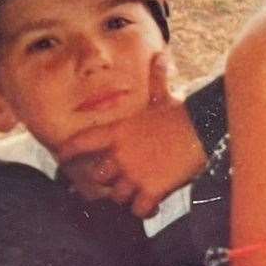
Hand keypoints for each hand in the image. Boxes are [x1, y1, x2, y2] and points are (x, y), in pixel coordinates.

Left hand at [61, 60, 207, 218]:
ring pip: (118, 197)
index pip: (82, 142)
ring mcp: (134, 174)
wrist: (202, 130)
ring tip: (141, 192)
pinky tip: (153, 205)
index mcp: (118, 132)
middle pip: (99, 177)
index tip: (62, 158)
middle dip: (109, 180)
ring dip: (128, 196)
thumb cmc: (182, 113)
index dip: (69, 151)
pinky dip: (145, 210)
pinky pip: (139, 210)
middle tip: (123, 179)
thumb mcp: (164, 96)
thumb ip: (156, 79)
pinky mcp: (152, 190)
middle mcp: (120, 154)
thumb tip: (161, 56)